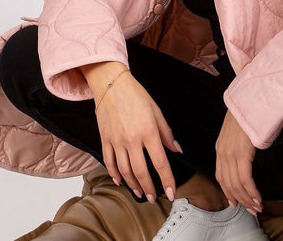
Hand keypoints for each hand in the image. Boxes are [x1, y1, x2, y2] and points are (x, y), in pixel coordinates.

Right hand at [83, 62, 180, 202]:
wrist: (112, 85)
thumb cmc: (137, 96)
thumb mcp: (157, 112)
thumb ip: (167, 133)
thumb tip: (177, 150)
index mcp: (148, 131)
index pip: (160, 162)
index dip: (167, 180)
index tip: (171, 192)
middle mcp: (132, 139)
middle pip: (141, 171)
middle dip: (149, 188)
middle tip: (154, 198)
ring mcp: (116, 141)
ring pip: (125, 170)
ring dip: (133, 184)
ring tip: (140, 193)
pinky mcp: (105, 140)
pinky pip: (109, 162)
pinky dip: (115, 174)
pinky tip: (120, 181)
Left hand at [215, 110, 262, 214]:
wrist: (250, 99)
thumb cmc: (248, 113)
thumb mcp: (237, 131)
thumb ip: (238, 145)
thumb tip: (246, 157)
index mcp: (220, 148)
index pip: (221, 177)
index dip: (229, 192)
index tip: (236, 203)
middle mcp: (222, 152)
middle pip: (228, 184)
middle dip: (240, 200)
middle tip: (252, 210)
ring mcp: (230, 153)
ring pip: (236, 185)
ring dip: (248, 199)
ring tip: (257, 207)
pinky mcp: (241, 153)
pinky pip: (245, 179)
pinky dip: (251, 192)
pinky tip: (258, 197)